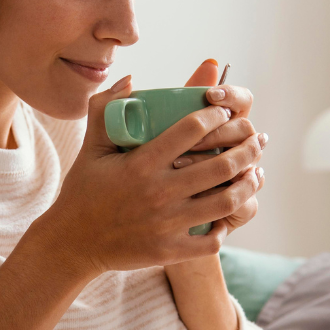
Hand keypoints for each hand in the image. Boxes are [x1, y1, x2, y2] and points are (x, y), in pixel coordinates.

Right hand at [31, 74, 264, 278]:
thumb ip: (106, 108)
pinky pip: (212, 240)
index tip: (225, 112)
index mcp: (141, 163)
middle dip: (246, 148)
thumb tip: (131, 78)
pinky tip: (231, 213)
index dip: (216, 116)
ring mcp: (166, 224)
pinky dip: (226, 226)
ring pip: (225, 201)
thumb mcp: (90, 147)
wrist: (72, 242)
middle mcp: (157, 192)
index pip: (191, 129)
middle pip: (220, 165)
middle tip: (256, 139)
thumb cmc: (83, 190)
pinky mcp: (168, 250)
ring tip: (256, 172)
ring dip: (248, 184)